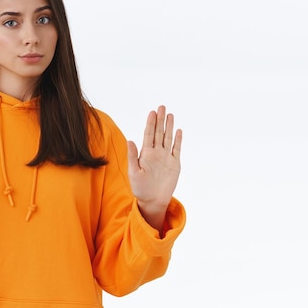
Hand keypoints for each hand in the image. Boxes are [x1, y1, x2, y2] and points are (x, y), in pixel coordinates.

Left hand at [127, 105, 181, 228]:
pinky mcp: (174, 164)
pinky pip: (176, 149)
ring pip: (168, 138)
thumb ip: (132, 156)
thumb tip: (129, 140)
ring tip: (170, 114)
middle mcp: (156, 153)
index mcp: (146, 154)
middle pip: (159, 133)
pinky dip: (177, 140)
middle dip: (160, 120)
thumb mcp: (133, 172)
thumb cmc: (140, 188)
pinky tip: (178, 131)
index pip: (148, 134)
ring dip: (169, 127)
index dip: (150, 123)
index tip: (152, 112)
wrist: (153, 200)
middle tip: (161, 106)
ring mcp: (166, 157)